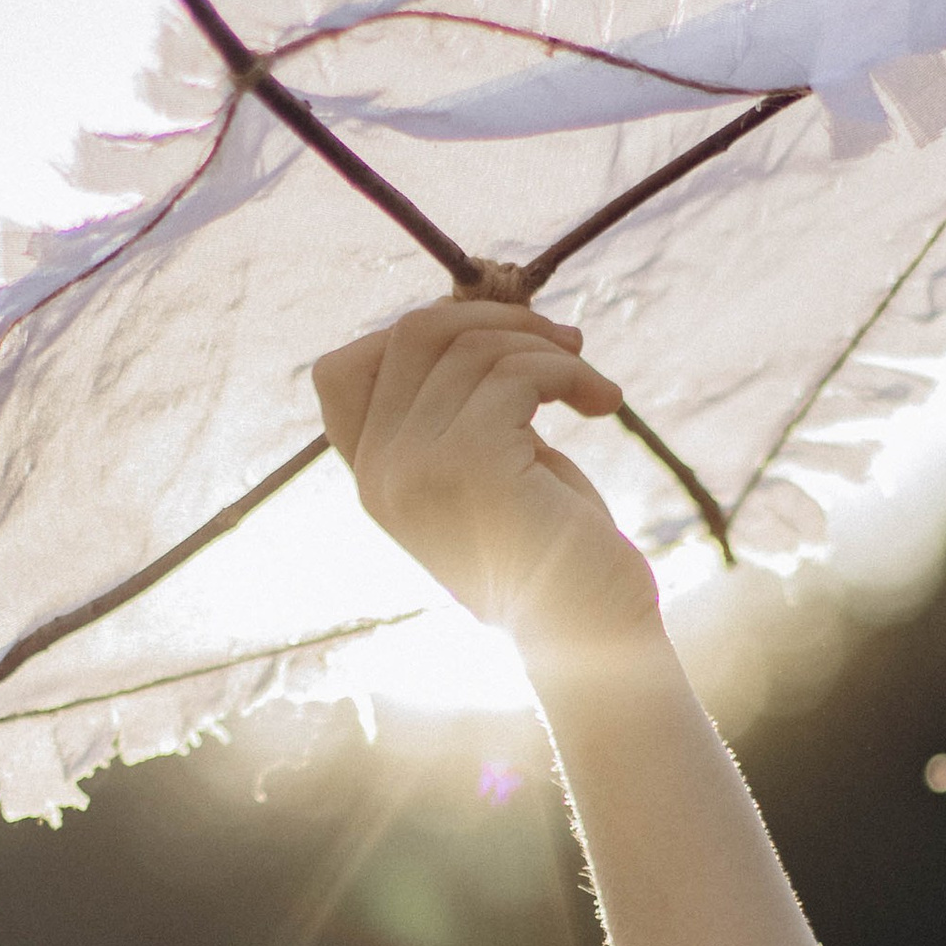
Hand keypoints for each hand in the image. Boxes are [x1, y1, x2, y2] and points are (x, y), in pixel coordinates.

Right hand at [313, 298, 662, 659]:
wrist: (592, 635)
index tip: (492, 345)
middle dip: (495, 320)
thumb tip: (477, 310)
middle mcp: (380, 473)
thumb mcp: (487, 463)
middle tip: (564, 343)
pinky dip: (570, 372)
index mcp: (372, 477)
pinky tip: (604, 402)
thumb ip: (457, 403)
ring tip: (592, 385)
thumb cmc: (551, 545)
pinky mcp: (471, 463)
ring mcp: (416, 468)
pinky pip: (518, 372)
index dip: (417, 335)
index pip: (342, 369)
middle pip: (411, 335)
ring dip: (547, 348)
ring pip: (472, 346)